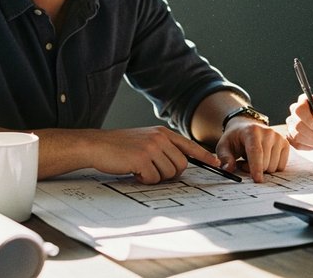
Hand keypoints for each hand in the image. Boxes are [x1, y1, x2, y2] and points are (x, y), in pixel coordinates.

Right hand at [86, 126, 218, 184]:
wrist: (97, 145)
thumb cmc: (120, 146)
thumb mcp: (145, 139)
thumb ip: (163, 147)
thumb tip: (180, 164)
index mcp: (162, 133)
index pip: (189, 145)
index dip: (204, 156)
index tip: (215, 163)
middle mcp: (160, 138)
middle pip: (181, 165)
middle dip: (170, 174)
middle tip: (153, 171)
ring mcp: (152, 147)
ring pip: (169, 173)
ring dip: (155, 177)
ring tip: (141, 169)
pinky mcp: (142, 158)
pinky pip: (153, 179)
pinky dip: (144, 180)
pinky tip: (134, 171)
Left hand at [215, 117, 289, 182]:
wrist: (247, 126)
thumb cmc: (235, 138)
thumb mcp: (224, 146)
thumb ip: (225, 158)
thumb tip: (228, 169)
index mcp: (252, 131)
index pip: (256, 151)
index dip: (256, 167)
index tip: (257, 180)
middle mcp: (268, 132)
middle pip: (265, 162)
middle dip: (254, 169)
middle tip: (244, 163)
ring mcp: (278, 138)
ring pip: (273, 166)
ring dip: (263, 169)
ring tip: (254, 160)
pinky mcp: (285, 144)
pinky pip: (281, 166)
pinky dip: (272, 167)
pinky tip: (265, 160)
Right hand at [285, 93, 312, 149]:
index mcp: (304, 101)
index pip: (299, 110)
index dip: (308, 120)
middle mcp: (295, 111)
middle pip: (296, 125)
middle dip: (311, 134)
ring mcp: (292, 124)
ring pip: (295, 136)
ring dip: (311, 141)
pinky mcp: (292, 136)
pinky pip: (296, 144)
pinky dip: (308, 146)